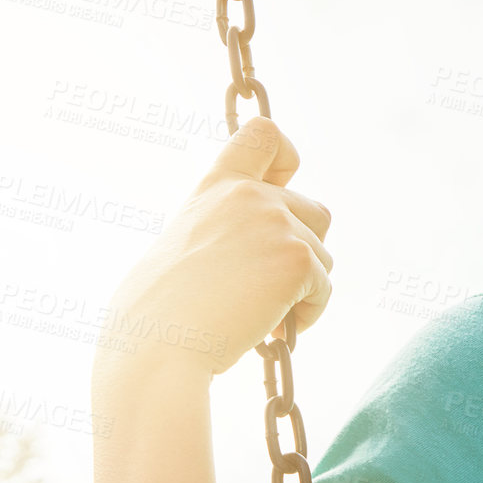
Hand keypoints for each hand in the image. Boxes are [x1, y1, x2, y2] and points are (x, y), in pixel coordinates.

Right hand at [94, 117, 331, 377]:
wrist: (160, 347)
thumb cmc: (159, 314)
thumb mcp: (185, 247)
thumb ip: (224, 231)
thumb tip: (260, 254)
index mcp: (216, 187)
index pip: (263, 136)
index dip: (287, 157)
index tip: (285, 184)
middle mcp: (249, 195)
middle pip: (315, 212)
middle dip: (303, 253)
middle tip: (269, 291)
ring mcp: (276, 223)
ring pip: (323, 256)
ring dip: (303, 289)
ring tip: (262, 316)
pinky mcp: (297, 258)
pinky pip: (324, 288)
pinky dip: (308, 314)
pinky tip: (272, 331)